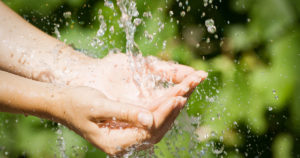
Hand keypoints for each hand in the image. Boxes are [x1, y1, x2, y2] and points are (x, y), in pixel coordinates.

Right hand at [54, 52, 206, 154]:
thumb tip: (150, 119)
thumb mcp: (99, 105)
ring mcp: (125, 140)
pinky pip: (148, 125)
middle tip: (186, 93)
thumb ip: (124, 113)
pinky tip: (168, 102)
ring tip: (183, 95)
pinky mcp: (126, 132)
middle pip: (155, 131)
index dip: (164, 112)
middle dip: (172, 112)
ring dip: (169, 113)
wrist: (62, 104)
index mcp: (114, 142)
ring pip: (155, 129)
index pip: (148, 129)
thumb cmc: (77, 103)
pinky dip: (160, 113)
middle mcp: (122, 145)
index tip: (178, 96)